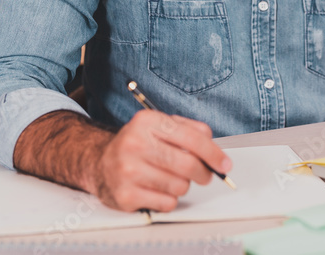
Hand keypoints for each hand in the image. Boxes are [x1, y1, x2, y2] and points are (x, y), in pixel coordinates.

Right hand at [91, 110, 231, 211]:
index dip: (213, 153)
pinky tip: (157, 189)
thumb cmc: (138, 144)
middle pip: (188, 165)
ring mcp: (128, 170)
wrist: (100, 162)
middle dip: (203, 173)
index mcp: (147, 122)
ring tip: (169, 177)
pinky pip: (167, 203)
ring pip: (180, 186)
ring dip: (182, 185)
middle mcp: (134, 144)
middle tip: (204, 175)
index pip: (192, 138)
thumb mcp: (160, 125)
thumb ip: (189, 130)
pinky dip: (168, 199)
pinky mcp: (125, 195)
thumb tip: (215, 149)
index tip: (224, 164)